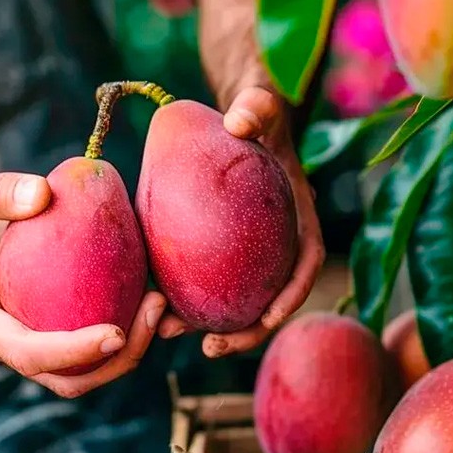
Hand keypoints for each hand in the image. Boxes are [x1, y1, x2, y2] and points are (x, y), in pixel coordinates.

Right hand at [0, 169, 166, 397]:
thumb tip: (43, 193)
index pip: (24, 352)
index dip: (72, 352)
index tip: (116, 333)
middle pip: (60, 378)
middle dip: (115, 360)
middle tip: (155, 310)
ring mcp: (15, 341)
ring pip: (75, 372)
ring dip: (124, 351)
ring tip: (160, 304)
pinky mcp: (34, 329)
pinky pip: (77, 344)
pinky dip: (116, 332)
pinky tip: (145, 295)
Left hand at [157, 85, 325, 357]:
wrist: (235, 116)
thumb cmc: (253, 111)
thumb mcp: (260, 105)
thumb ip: (256, 108)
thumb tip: (238, 122)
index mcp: (297, 216)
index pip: (304, 262)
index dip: (292, 295)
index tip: (269, 317)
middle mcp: (275, 241)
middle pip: (268, 297)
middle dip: (245, 330)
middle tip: (210, 347)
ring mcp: (247, 248)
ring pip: (230, 297)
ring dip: (204, 323)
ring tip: (165, 332)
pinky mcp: (217, 246)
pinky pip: (201, 275)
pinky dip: (180, 293)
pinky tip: (148, 300)